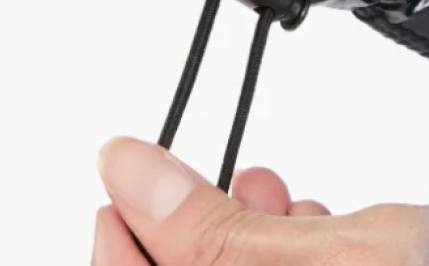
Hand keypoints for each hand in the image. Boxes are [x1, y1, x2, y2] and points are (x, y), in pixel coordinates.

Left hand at [92, 137, 428, 264]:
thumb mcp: (311, 263)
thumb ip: (207, 228)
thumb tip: (124, 172)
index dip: (119, 255)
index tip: (118, 191)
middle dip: (190, 239)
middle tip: (196, 180)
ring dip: (239, 241)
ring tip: (265, 187)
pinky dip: (285, 256)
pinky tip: (307, 219)